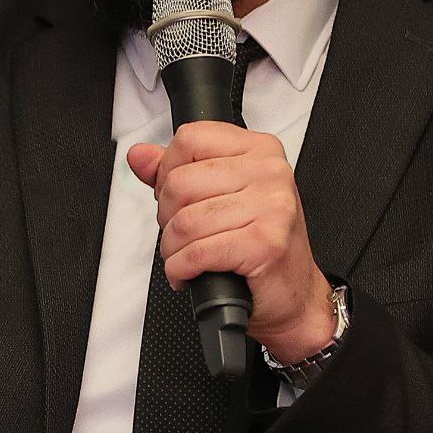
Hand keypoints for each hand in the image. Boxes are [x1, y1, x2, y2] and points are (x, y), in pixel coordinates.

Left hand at [126, 124, 336, 364]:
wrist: (293, 293)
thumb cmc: (259, 244)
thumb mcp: (221, 196)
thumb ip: (177, 172)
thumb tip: (140, 156)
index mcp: (260, 150)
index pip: (190, 139)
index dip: (168, 171)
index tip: (178, 197)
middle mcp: (270, 172)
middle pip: (179, 182)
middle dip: (167, 217)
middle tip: (183, 234)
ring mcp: (271, 206)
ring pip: (184, 222)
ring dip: (173, 250)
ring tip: (187, 257)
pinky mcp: (265, 243)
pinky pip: (197, 252)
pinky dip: (181, 269)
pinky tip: (190, 274)